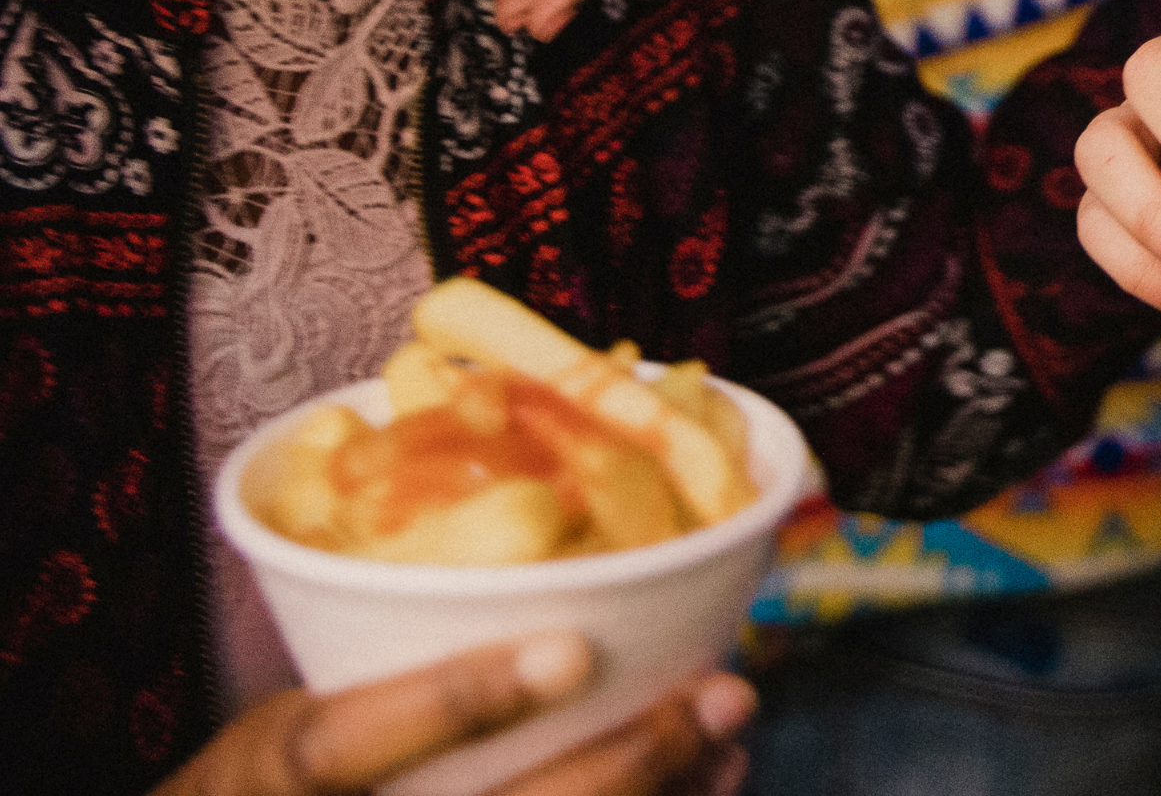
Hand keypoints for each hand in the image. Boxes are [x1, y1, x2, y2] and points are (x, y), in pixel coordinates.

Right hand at [153, 631, 755, 795]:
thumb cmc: (271, 786)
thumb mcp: (284, 719)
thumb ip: (380, 661)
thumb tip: (553, 549)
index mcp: (272, 776)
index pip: (340, 748)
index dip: (457, 699)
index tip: (573, 649)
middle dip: (626, 765)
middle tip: (721, 692)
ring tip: (728, 736)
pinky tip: (708, 784)